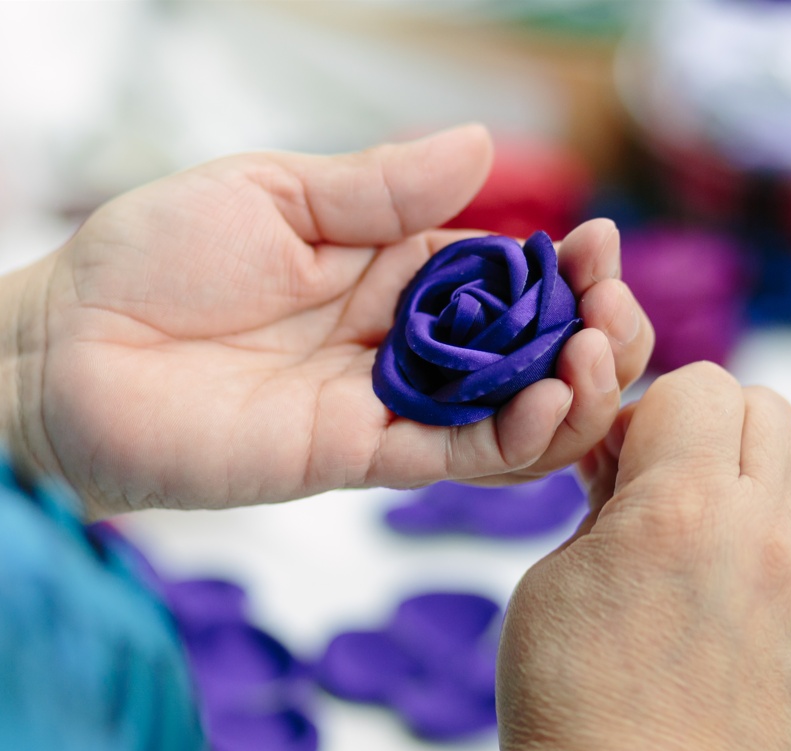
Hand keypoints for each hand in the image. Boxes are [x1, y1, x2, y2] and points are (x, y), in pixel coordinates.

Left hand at [6, 125, 651, 514]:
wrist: (72, 350)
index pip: (507, 279)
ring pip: (508, 415)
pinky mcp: (359, 457)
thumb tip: (482, 149)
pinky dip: (510, 440)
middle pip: (526, 353)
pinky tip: (546, 408)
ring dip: (568, 392)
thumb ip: (380, 189)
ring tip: (594, 355)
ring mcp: (387, 404)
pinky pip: (453, 456)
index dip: (564, 269)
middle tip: (612, 310)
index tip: (601, 248)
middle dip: (588, 333)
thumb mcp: (276, 194)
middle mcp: (403, 344)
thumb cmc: (155, 257)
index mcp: (392, 271)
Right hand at [494, 364, 790, 750]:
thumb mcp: (552, 581)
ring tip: (743, 503)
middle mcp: (763, 532)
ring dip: (781, 457)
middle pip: (763, 408)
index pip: (696, 387)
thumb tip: (627, 454)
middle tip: (673, 484)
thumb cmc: (573, 713)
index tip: (632, 454)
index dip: (656, 411)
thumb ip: (602, 502)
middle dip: (709, 430)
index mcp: (673, 511)